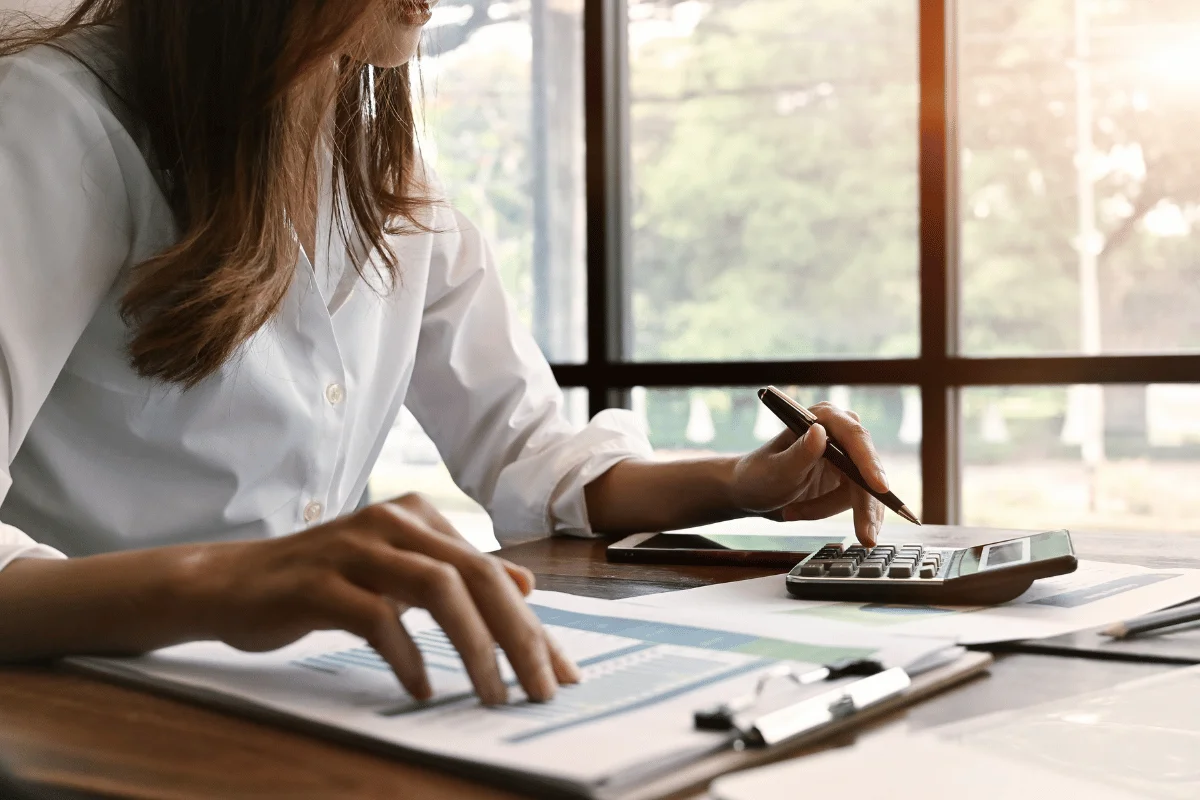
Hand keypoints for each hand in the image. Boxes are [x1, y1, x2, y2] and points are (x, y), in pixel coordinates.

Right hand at [177, 493, 579, 704]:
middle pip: (475, 576)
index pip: (492, 573)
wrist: (228, 582)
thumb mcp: (398, 573)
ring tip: (491, 694)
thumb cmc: (323, 582)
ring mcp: (354, 547)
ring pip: (437, 589)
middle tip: (539, 690)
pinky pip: (376, 617)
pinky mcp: (317, 581)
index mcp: (418, 517)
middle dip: (518, 637)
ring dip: (473, 647)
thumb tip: (525, 584)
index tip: (560, 673)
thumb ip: (457, 575)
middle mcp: (393, 521)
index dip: (532, 626)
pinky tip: (419, 689)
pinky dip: (406, 656)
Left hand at [728, 402, 889, 545]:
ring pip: (862, 490)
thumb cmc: (758, 475)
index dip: (870, 462)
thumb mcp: (776, 470)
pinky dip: (829, 511)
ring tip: (793, 513)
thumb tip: (820, 432)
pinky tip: (800, 513)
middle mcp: (839, 432)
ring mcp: (846, 456)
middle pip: (866, 469)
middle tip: (866, 537)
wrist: (751, 491)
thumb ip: (799, 454)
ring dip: (829, 508)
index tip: (879, 487)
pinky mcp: (847, 477)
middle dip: (864, 505)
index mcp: (823, 418)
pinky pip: (854, 501)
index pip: (854, 437)